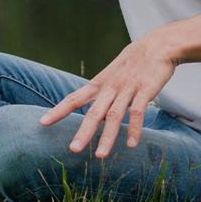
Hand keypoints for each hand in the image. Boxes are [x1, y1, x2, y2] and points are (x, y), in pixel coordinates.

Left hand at [38, 31, 182, 158]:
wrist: (157, 45)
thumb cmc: (133, 61)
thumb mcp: (112, 74)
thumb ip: (103, 93)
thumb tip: (95, 113)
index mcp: (99, 83)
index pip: (74, 98)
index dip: (59, 110)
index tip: (43, 122)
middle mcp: (110, 87)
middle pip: (94, 112)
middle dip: (83, 132)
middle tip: (73, 149)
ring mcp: (127, 88)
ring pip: (114, 116)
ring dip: (107, 137)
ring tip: (100, 156)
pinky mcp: (145, 90)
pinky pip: (137, 112)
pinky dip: (134, 129)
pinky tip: (131, 144)